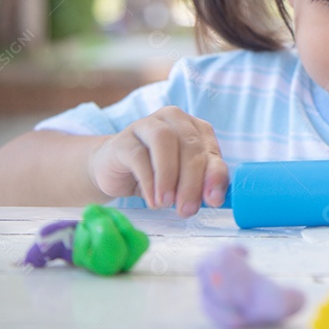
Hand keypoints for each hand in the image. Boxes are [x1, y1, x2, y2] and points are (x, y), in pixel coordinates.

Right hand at [87, 106, 228, 216]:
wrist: (113, 171)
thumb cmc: (155, 173)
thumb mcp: (183, 179)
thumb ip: (202, 183)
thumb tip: (215, 198)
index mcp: (194, 127)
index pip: (210, 148)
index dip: (214, 174)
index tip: (214, 201)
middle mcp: (173, 119)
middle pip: (190, 144)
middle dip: (192, 180)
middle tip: (187, 209)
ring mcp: (146, 125)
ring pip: (164, 141)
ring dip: (169, 175)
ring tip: (167, 202)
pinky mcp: (123, 140)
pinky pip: (138, 156)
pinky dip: (148, 181)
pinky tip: (152, 200)